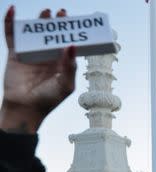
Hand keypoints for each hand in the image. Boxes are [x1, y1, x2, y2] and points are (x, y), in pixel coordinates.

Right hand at [0, 7, 76, 133]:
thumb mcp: (65, 84)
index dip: (71, 33)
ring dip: (39, 21)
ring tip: (46, 11)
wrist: (26, 107)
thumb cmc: (49, 99)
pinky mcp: (15, 54)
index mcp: (61, 63)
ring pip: (35, 33)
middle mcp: (47, 57)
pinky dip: (10, 22)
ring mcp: (32, 54)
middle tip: (62, 12)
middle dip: (57, 23)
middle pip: (52, 35)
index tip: (76, 22)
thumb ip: (70, 66)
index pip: (67, 44)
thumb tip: (72, 45)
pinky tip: (12, 10)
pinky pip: (12, 36)